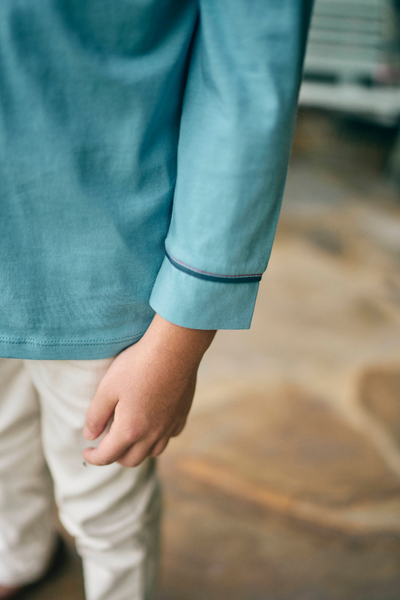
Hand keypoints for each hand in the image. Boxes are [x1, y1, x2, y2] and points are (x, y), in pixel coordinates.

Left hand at [82, 314, 215, 466]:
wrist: (174, 349)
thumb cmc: (137, 366)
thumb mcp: (107, 388)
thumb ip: (96, 415)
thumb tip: (89, 435)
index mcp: (130, 430)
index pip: (107, 456)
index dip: (93, 457)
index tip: (86, 451)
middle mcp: (152, 434)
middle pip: (131, 460)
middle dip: (115, 456)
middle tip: (105, 443)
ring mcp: (169, 425)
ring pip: (153, 452)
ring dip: (137, 450)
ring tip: (129, 437)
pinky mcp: (182, 414)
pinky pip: (170, 436)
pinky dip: (158, 438)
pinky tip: (153, 424)